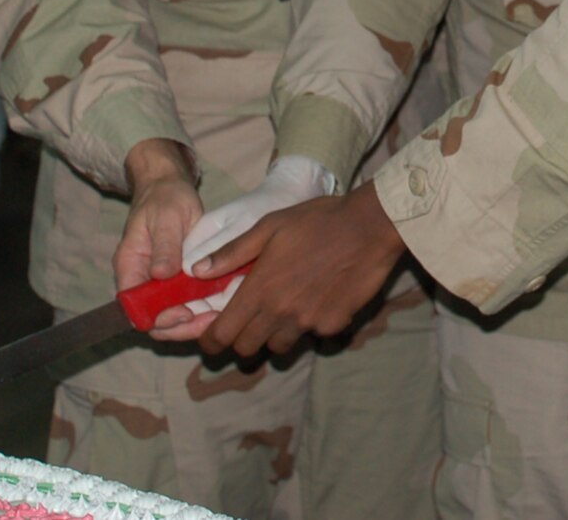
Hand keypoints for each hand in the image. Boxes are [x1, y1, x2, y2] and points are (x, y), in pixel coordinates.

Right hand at [112, 139, 208, 341]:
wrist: (170, 186)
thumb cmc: (164, 198)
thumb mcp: (166, 218)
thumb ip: (165, 246)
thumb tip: (162, 274)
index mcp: (130, 267)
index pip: (136, 307)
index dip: (158, 317)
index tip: (185, 313)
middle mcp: (142, 280)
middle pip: (155, 318)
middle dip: (181, 326)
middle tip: (211, 321)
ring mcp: (160, 282)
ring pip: (172, 315)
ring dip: (194, 321)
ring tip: (221, 317)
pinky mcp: (177, 279)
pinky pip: (187, 301)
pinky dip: (202, 307)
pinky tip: (222, 305)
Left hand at [149, 155, 336, 335]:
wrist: (369, 226)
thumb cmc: (317, 220)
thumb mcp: (270, 226)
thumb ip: (232, 252)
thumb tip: (197, 270)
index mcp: (260, 288)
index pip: (222, 335)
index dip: (211, 341)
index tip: (212, 337)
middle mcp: (281, 312)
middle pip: (247, 349)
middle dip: (241, 339)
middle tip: (248, 322)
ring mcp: (309, 322)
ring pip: (279, 346)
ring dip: (275, 335)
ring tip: (284, 309)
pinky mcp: (334, 325)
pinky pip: (313, 335)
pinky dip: (310, 325)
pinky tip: (318, 299)